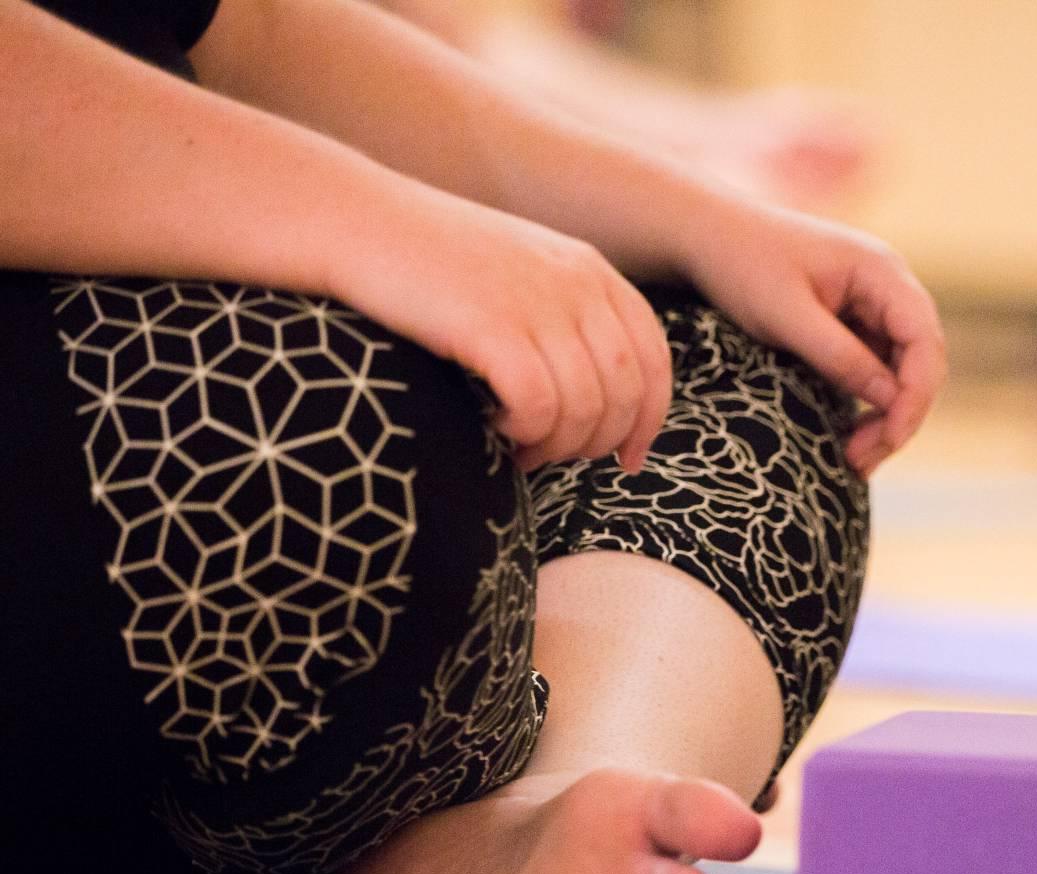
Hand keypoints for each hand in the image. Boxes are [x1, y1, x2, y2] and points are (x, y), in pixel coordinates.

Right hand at [327, 185, 673, 472]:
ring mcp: (538, 302)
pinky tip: (491, 423)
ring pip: (585, 408)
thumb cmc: (429, 262)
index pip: (654, 358)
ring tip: (515, 445)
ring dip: (554, 445)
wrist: (354, 221)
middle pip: (626, 393)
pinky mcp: (494, 325)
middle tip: (551, 456)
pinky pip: (540, 406)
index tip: (627, 459)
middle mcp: (576, 284)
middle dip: (597, 443)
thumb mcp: (520, 274)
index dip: (649, 419)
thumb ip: (566, 318)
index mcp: (591, 271)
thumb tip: (600, 400)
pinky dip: (522, 431)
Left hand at [669, 194, 945, 476]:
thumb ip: (840, 356)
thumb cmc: (741, 264)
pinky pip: (875, 371)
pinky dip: (866, 405)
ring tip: (853, 457)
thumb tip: (890, 400)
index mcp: (882, 272)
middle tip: (862, 461)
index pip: (924, 342)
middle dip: (900, 416)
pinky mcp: (853, 325)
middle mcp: (888, 288)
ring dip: (885, 417)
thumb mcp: (786, 316)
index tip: (889, 439)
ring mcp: (872, 307)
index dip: (915, 396)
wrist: (705, 235)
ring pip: (900, 373)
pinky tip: (847, 434)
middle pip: (920, 362)